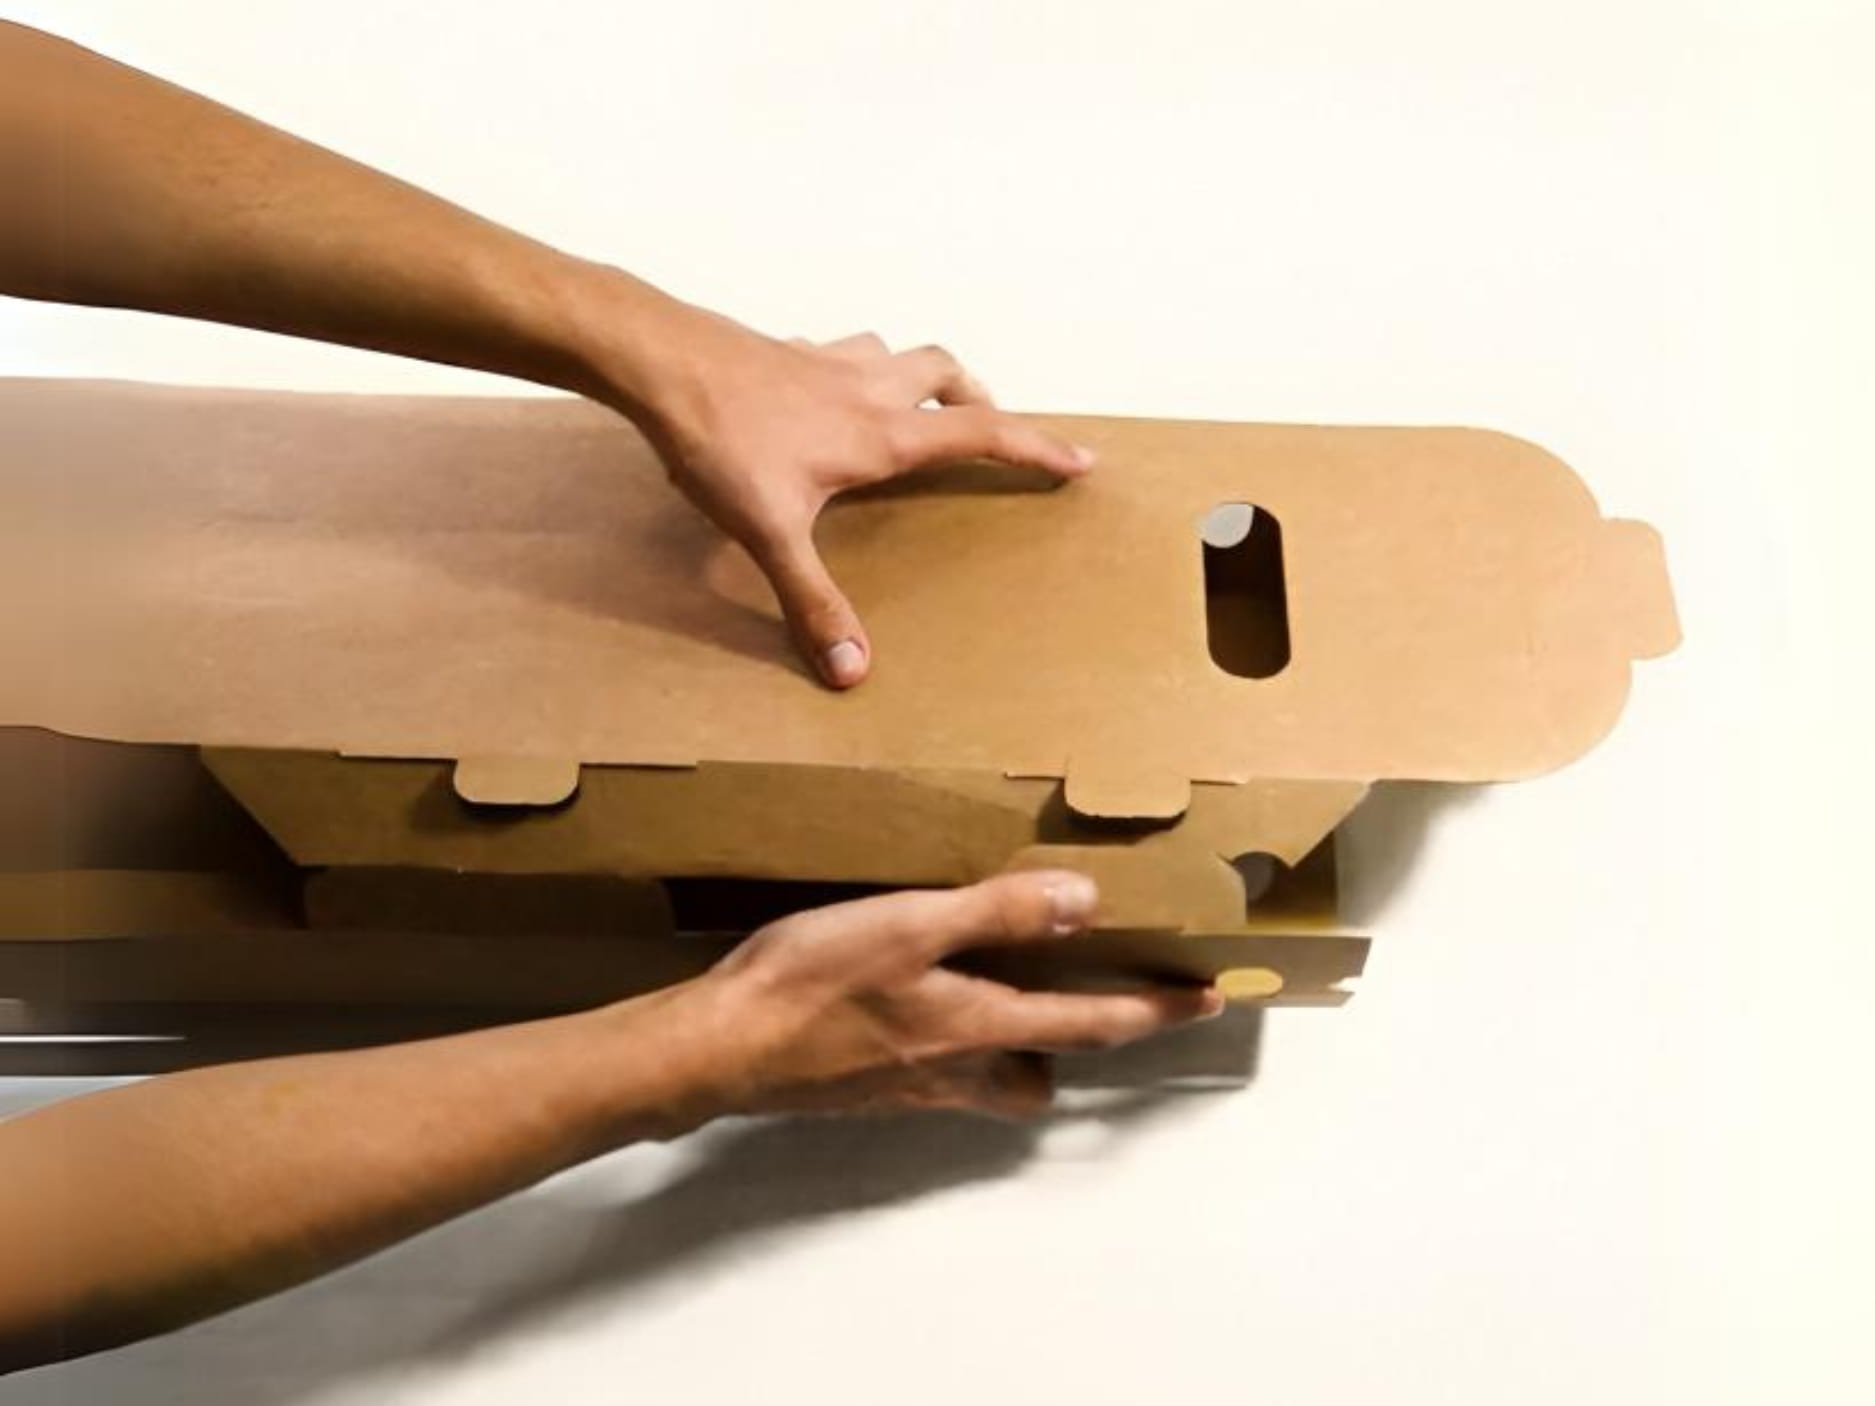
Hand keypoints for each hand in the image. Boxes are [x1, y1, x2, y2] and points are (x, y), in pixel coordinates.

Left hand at [582, 289, 1095, 686]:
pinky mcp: (786, 350)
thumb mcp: (770, 531)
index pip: (982, 435)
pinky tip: (829, 393)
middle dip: (980, 400)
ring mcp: (827, 361)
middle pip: (948, 375)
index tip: (1081, 459)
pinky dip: (859, 367)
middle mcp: (867, 388)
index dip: (1037, 448)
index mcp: (881, 433)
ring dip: (923, 375)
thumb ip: (813, 600)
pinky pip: (843, 350)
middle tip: (990, 430)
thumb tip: (853, 668)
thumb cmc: (720, 437)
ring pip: (899, 352)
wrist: (659, 358)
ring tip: (921, 407)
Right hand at [674, 871, 1223, 1119]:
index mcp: (980, 1028)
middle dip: (1067, 1048)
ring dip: (1006, 1049)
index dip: (1155, 1009)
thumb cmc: (813, 983)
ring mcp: (905, 1088)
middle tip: (1077, 1001)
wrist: (718, 1048)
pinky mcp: (862, 1088)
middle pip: (1037, 1078)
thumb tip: (1087, 902)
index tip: (1208, 999)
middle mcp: (954, 1071)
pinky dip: (945, 1043)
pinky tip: (912, 1002)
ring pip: (983, 1083)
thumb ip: (1000, 912)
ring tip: (995, 992)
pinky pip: (930, 1074)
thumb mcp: (912, 924)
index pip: (1093, 1023)